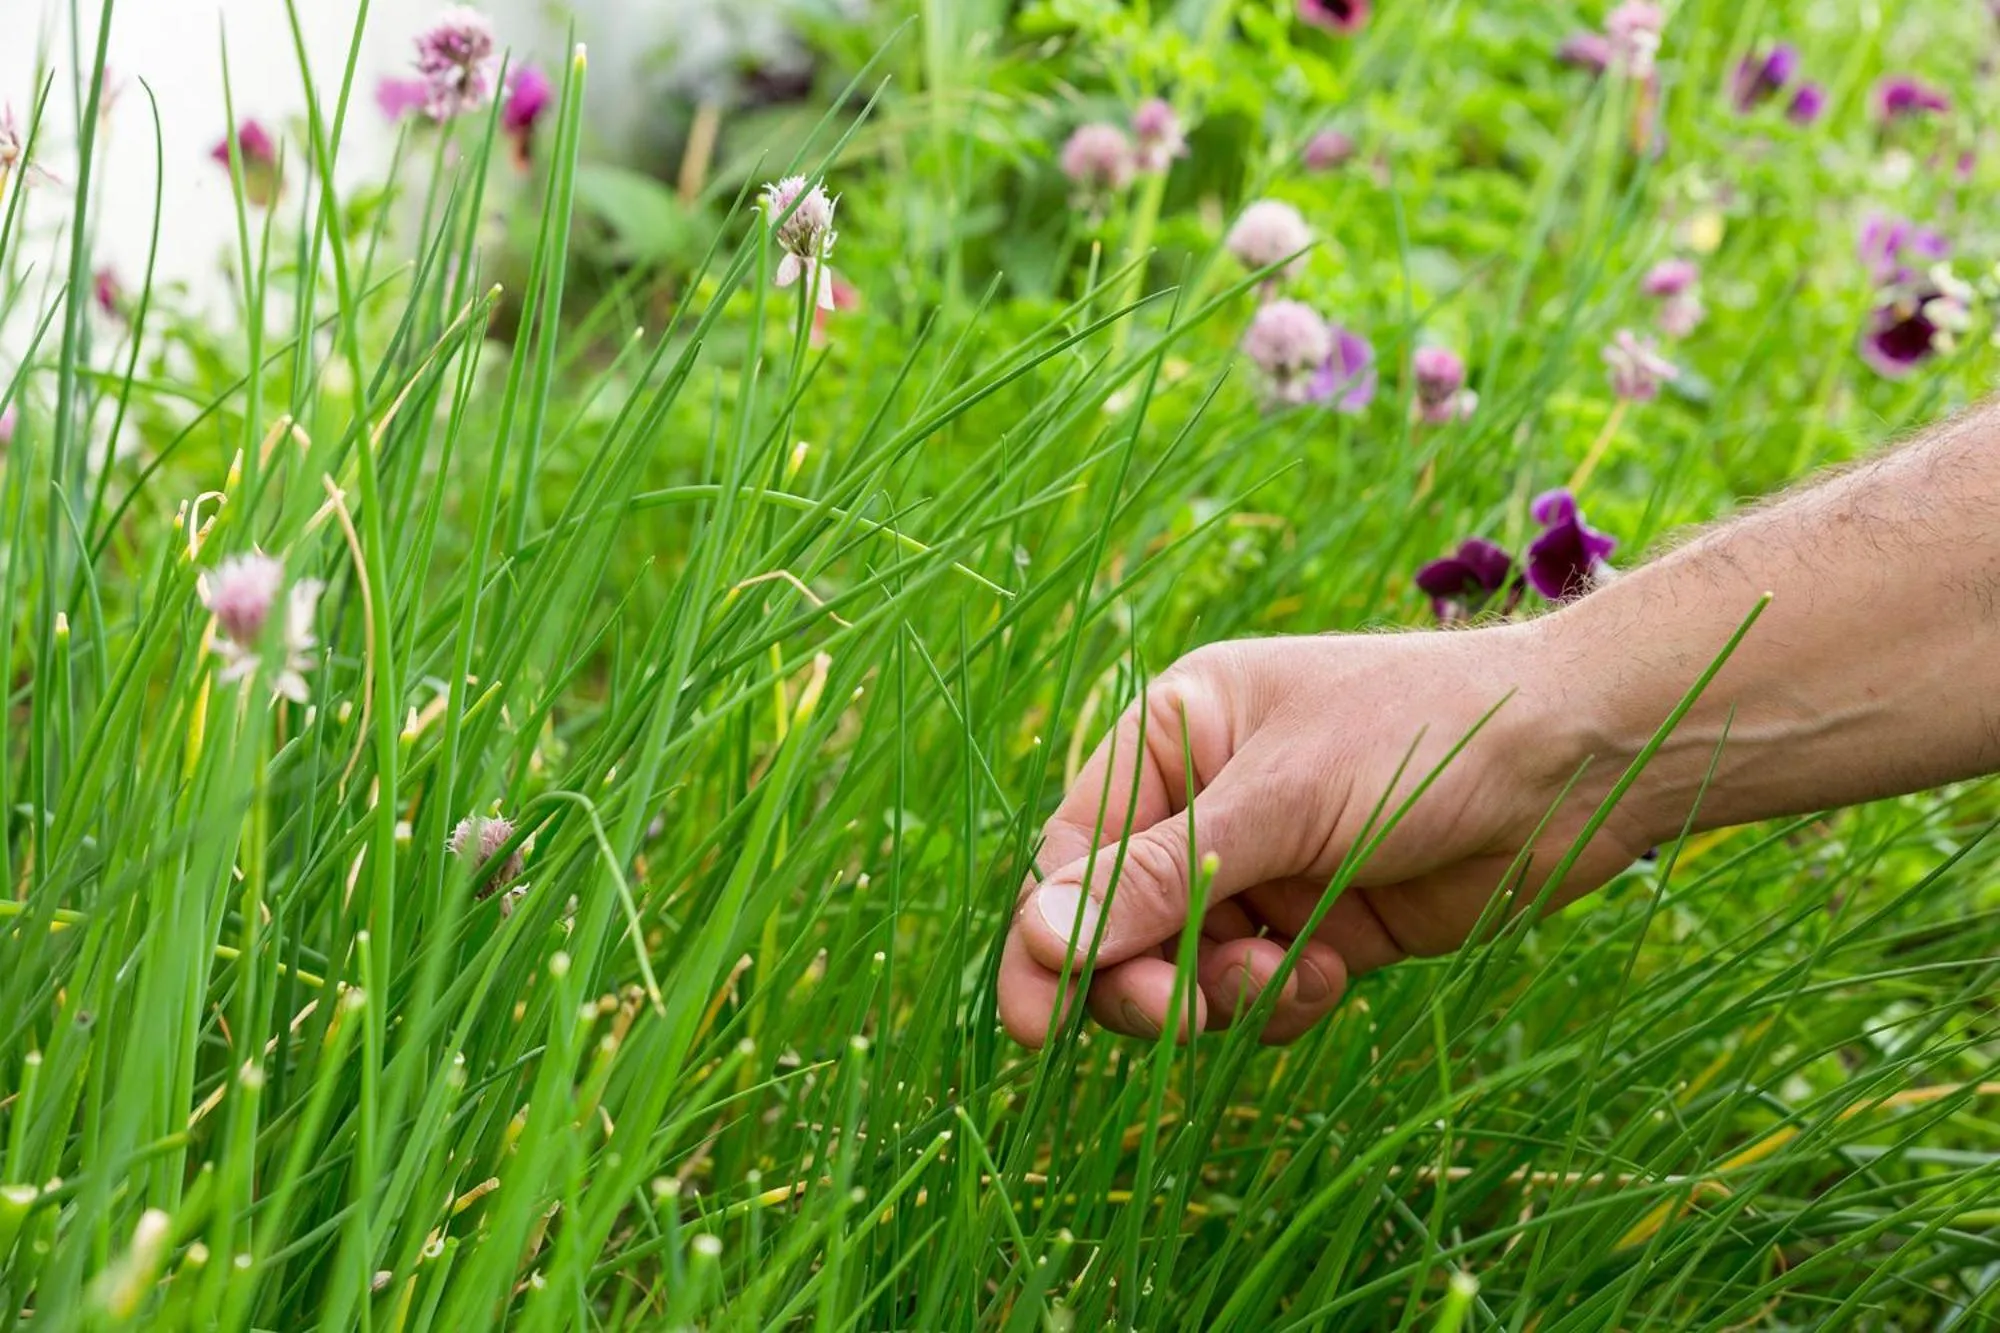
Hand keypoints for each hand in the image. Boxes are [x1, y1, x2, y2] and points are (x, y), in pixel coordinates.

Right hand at [996, 626, 1656, 1046]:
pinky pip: (1259, 990)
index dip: (1049, 936)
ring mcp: (1267, 866)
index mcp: (1177, 735)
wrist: (1580, 762)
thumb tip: (1037, 939)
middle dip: (1143, 978)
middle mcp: (1209, 800)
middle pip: (1119, 923)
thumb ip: (1159, 879)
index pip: (1075, 849)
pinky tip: (1335, 973)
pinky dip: (1282, 999)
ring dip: (1222, 993)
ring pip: (1188, 968)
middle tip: (1177, 1018)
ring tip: (1286, 979)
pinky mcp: (1322, 923)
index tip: (1037, 1023)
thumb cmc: (1423, 739)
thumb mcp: (1281, 803)